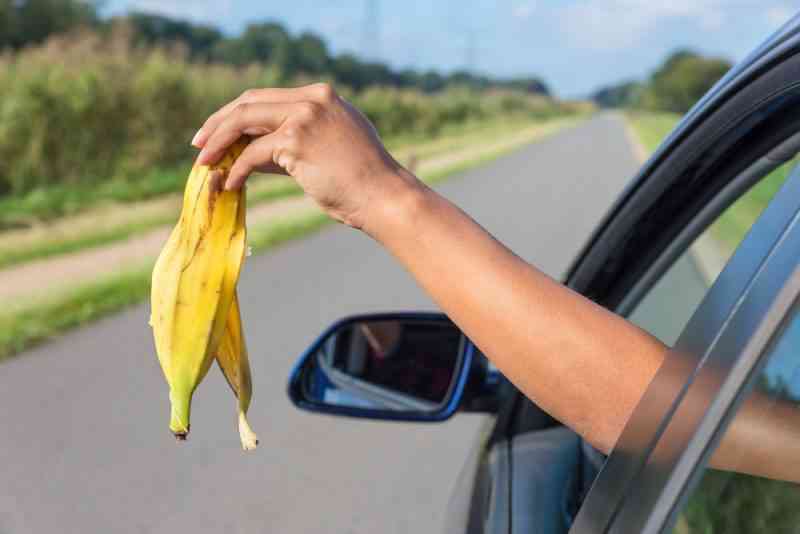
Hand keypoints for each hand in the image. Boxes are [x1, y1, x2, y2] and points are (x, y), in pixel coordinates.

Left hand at [192, 83, 419, 230]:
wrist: (384, 196)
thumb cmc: (360, 181)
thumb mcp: (327, 149)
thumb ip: (292, 142)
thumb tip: (249, 152)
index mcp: (321, 96)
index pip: (265, 97)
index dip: (235, 114)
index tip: (216, 132)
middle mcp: (312, 99)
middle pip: (249, 102)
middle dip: (218, 123)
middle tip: (198, 144)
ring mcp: (304, 116)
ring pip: (244, 121)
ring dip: (218, 143)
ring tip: (203, 163)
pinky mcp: (296, 140)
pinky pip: (252, 154)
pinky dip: (236, 169)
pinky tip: (229, 184)